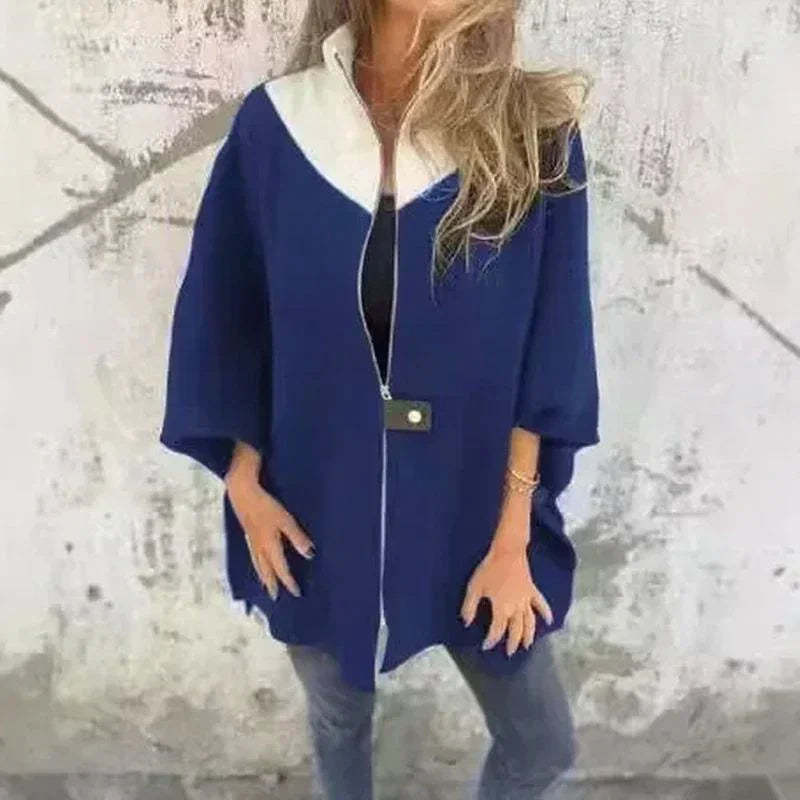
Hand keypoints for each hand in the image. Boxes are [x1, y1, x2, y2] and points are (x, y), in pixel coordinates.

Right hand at [225, 472, 313, 600]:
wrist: (241, 493)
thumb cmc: (265, 505)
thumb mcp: (285, 520)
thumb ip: (297, 537)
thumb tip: (309, 555)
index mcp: (270, 546)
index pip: (281, 569)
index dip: (289, 581)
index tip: (296, 593)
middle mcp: (259, 547)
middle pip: (266, 571)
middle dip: (272, 584)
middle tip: (275, 597)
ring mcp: (251, 541)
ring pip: (258, 565)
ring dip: (263, 577)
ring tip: (266, 586)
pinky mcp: (248, 534)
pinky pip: (253, 557)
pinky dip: (257, 565)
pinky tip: (257, 563)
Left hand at [460, 542, 553, 656]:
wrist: (508, 551)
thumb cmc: (489, 569)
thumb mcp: (475, 587)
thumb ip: (470, 607)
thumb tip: (466, 623)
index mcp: (501, 608)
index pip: (497, 630)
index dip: (491, 640)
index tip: (486, 646)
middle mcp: (516, 608)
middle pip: (516, 630)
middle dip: (512, 643)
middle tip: (510, 653)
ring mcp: (526, 600)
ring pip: (530, 622)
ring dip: (529, 635)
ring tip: (527, 646)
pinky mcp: (533, 591)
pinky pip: (541, 605)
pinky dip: (546, 614)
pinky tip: (549, 621)